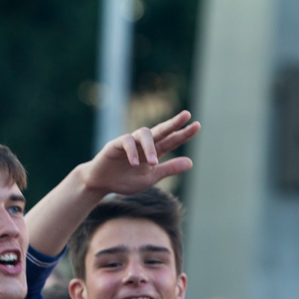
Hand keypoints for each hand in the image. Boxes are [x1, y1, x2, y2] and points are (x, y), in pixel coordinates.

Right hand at [83, 110, 200, 194]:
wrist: (101, 183)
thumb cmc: (125, 180)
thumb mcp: (150, 178)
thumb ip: (168, 170)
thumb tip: (191, 162)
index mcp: (154, 151)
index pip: (172, 140)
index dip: (184, 133)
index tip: (197, 125)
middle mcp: (144, 143)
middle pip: (161, 130)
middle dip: (173, 123)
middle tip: (186, 115)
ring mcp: (130, 142)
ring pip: (144, 134)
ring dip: (150, 147)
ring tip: (154, 162)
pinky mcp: (115, 144)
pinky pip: (126, 142)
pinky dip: (132, 152)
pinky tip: (135, 164)